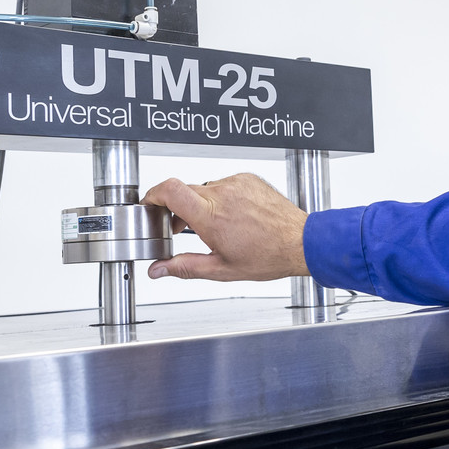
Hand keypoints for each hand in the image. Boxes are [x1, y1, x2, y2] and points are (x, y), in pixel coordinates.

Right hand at [142, 173, 309, 281]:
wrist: (299, 241)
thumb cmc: (268, 255)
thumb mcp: (221, 269)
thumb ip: (184, 267)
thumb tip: (158, 269)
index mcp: (211, 217)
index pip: (169, 190)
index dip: (152, 195)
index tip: (149, 205)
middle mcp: (222, 194)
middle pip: (183, 191)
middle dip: (175, 208)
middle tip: (179, 227)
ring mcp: (236, 184)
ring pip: (203, 188)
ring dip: (200, 205)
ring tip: (213, 226)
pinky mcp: (247, 179)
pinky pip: (223, 184)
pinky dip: (220, 198)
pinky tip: (232, 217)